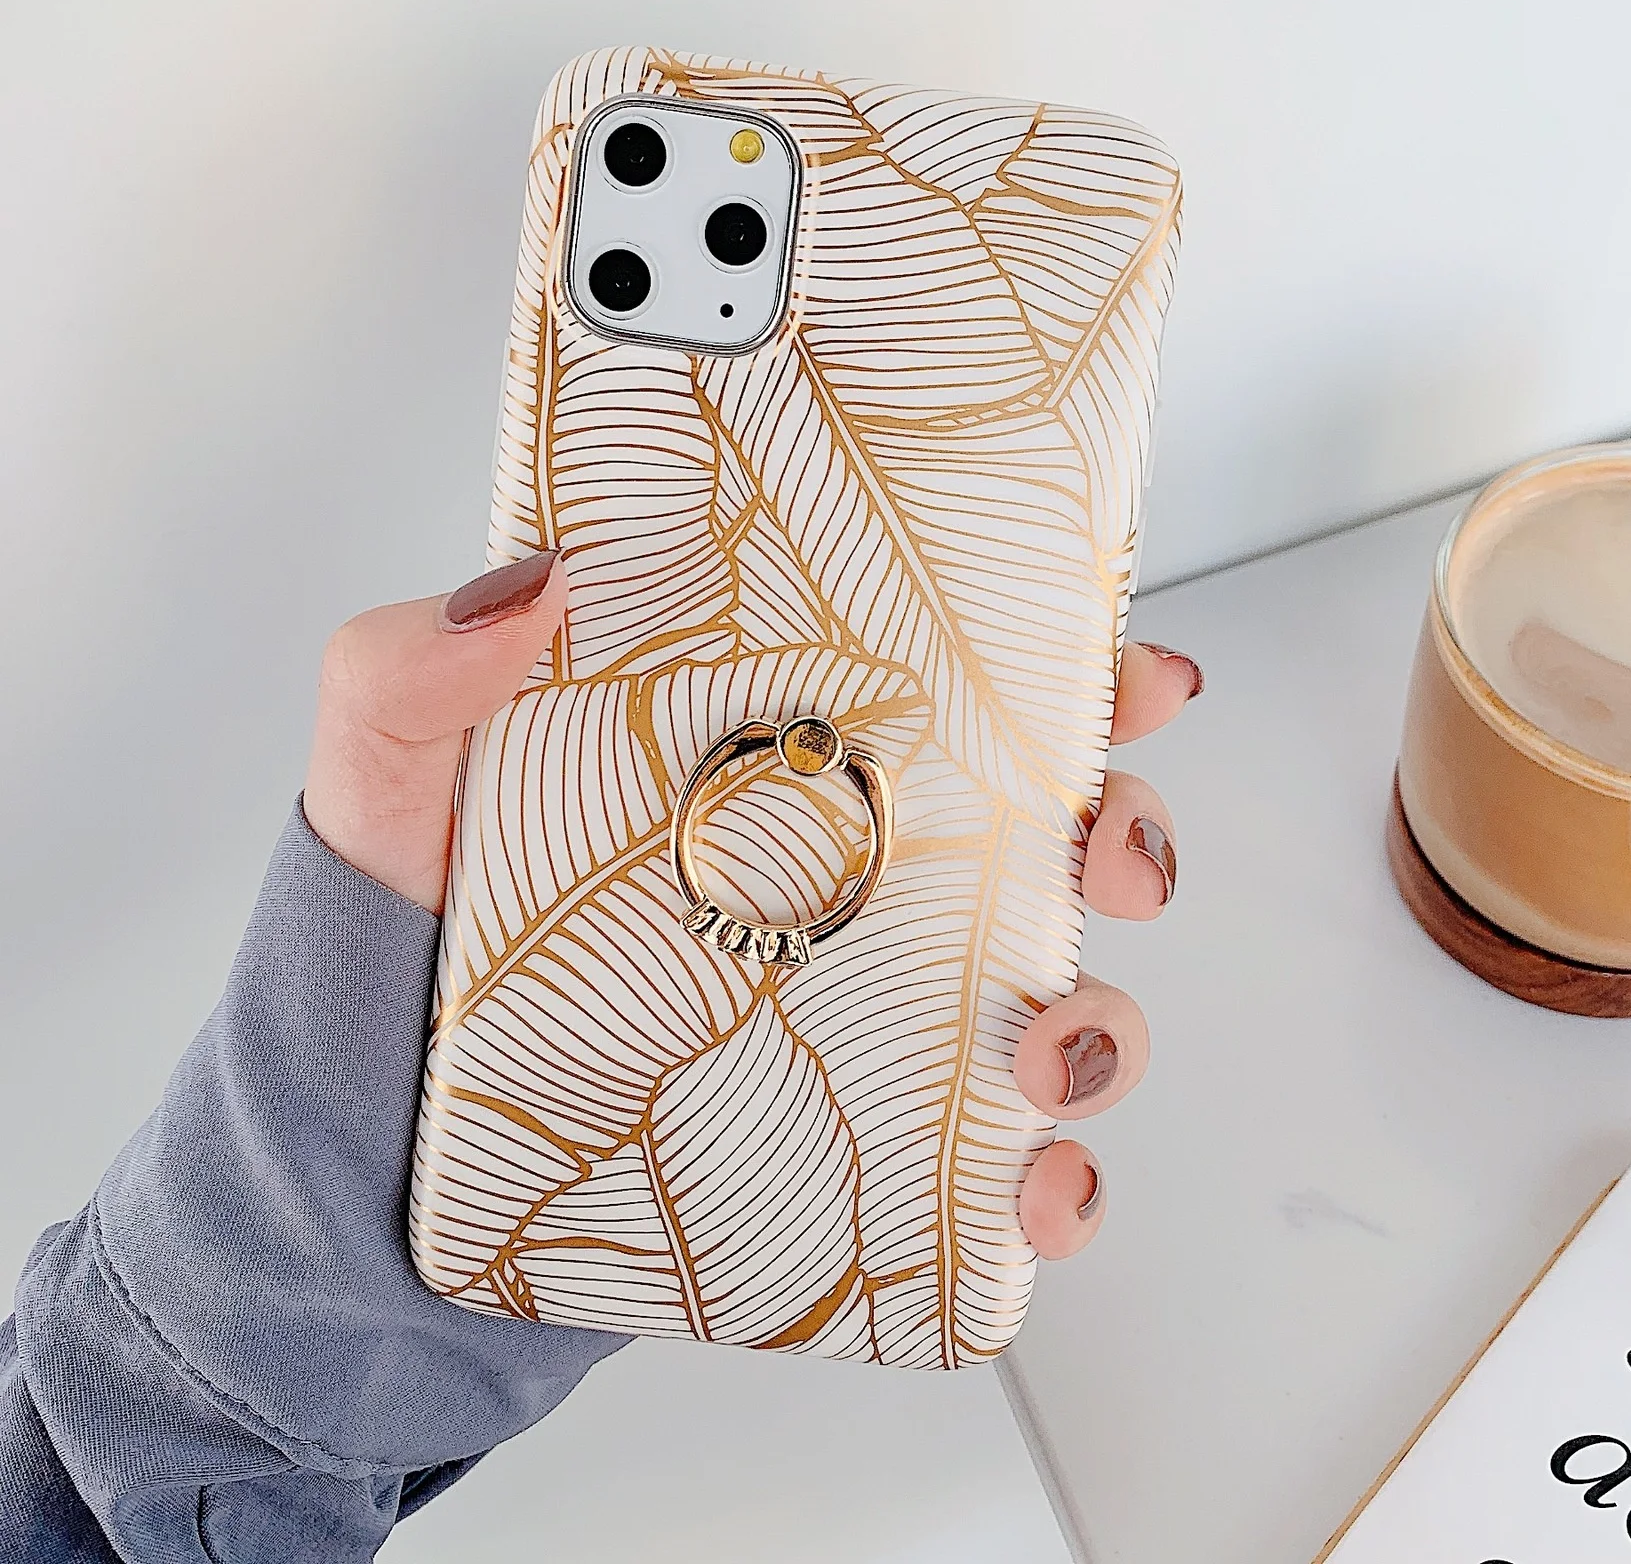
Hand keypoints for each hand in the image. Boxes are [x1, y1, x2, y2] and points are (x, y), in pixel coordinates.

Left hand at [303, 549, 1200, 1263]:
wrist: (359, 1177)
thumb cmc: (385, 958)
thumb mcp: (381, 789)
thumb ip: (412, 673)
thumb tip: (537, 580)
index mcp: (768, 769)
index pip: (944, 689)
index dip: (1065, 671)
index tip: (1130, 673)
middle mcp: (840, 882)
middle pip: (1041, 838)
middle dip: (1122, 834)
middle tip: (1110, 858)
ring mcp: (857, 1018)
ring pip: (1052, 999)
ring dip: (1105, 1022)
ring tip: (1052, 1049)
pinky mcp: (853, 1151)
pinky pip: (994, 1168)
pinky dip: (1053, 1183)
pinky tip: (1035, 1190)